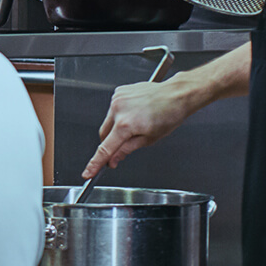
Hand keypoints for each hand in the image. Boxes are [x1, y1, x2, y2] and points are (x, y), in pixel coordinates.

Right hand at [82, 80, 199, 178]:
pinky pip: (113, 109)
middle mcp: (118, 110)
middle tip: (124, 145)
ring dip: (116, 127)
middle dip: (110, 143)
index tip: (88, 172)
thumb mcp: (149, 139)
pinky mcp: (119, 92)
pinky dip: (120, 114)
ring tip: (136, 122)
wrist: (176, 94)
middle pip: (103, 135)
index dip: (95, 163)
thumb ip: (126, 150)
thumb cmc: (169, 114)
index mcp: (126, 124)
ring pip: (108, 122)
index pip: (105, 149)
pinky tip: (134, 113)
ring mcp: (117, 99)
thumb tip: (113, 159)